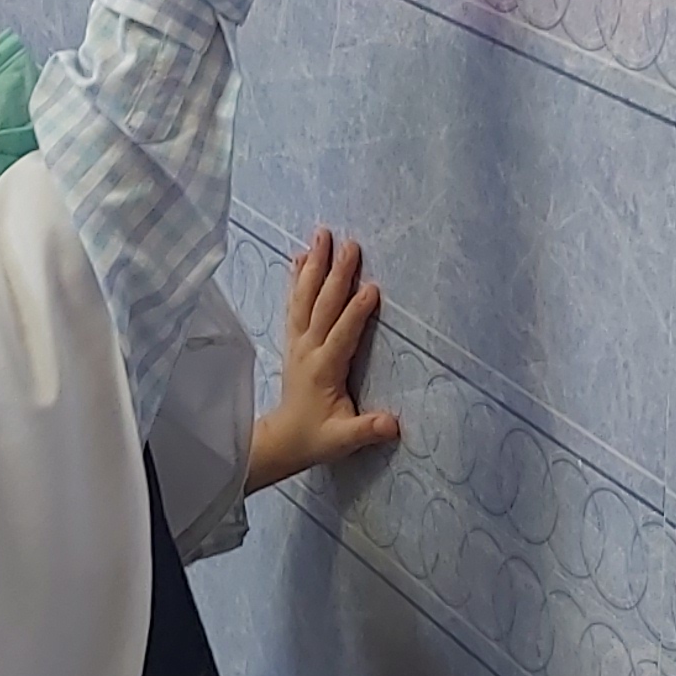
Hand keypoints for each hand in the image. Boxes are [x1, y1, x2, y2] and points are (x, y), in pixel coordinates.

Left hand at [248, 229, 402, 488]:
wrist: (282, 439)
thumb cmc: (316, 437)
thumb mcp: (342, 439)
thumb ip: (367, 429)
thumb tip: (393, 423)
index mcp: (323, 369)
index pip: (342, 334)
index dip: (356, 312)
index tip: (372, 288)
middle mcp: (307, 349)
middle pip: (323, 305)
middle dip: (337, 274)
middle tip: (350, 245)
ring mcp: (297, 341)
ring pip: (305, 297)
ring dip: (315, 266)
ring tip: (321, 236)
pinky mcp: (293, 339)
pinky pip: (294, 303)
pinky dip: (297, 278)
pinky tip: (300, 257)